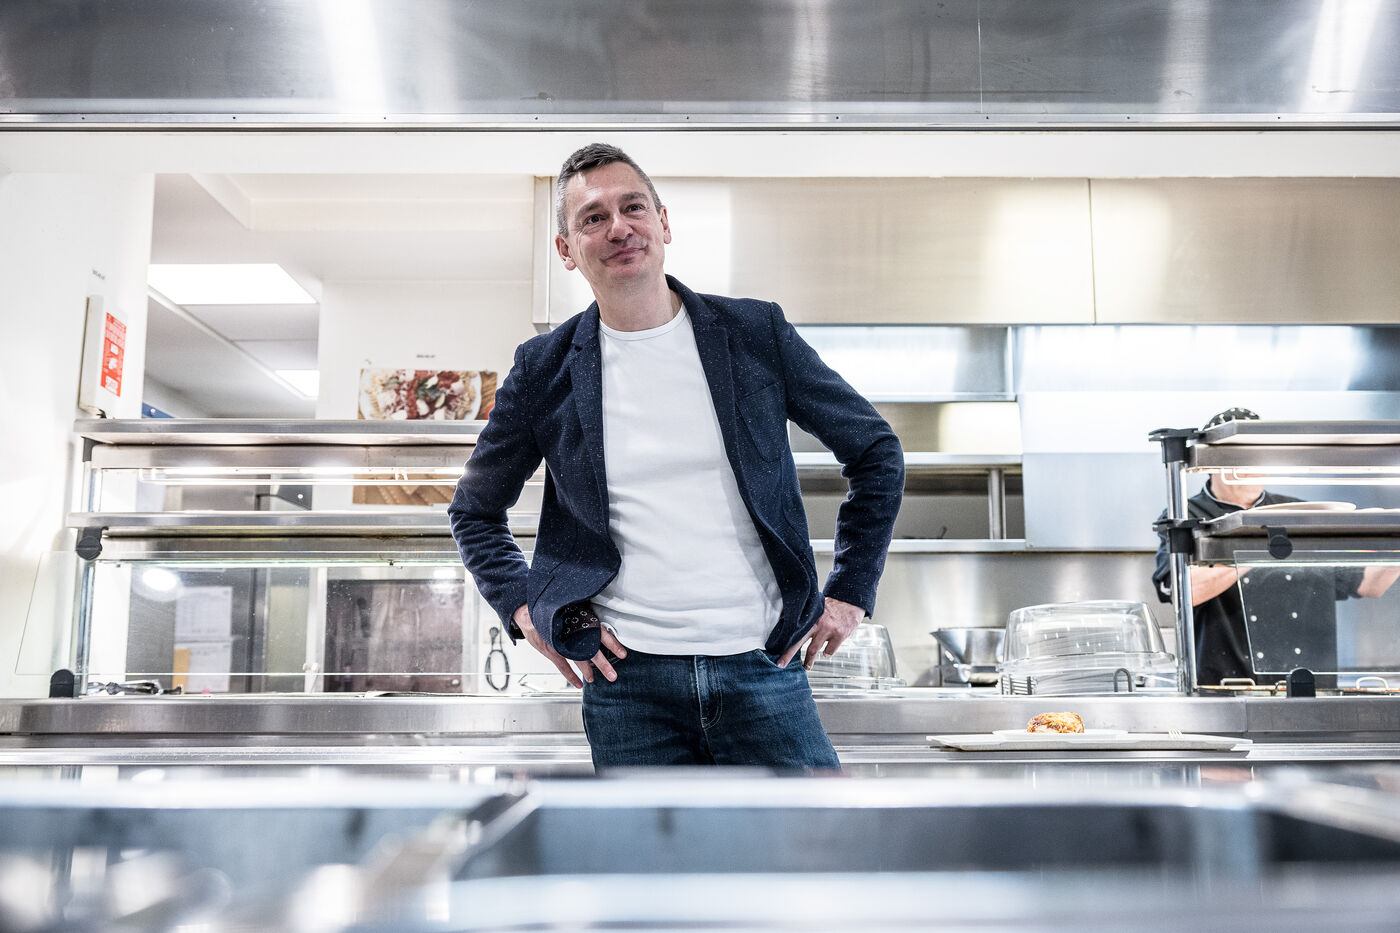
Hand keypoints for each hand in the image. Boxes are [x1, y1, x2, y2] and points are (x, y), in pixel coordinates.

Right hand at [512, 604, 627, 687]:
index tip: (623, 654)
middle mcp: (573, 633)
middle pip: (592, 651)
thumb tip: (600, 625)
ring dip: (587, 671)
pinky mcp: (551, 650)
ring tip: (595, 680)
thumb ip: (585, 617)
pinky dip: (570, 675)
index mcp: (581, 621)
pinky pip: (563, 666)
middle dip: (603, 665)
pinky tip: (579, 683)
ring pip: (578, 660)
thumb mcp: (572, 608)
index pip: (601, 633)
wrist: (529, 609)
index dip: (613, 644)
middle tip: (613, 676)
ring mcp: (561, 642)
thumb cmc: (553, 609)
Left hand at [777, 597, 864, 669]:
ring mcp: (829, 630)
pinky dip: (827, 653)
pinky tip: (826, 652)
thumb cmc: (832, 606)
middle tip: (781, 664)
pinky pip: (830, 651)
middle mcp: (818, 624)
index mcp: (811, 617)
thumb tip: (784, 619)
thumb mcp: (816, 608)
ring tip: (806, 666)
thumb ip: (804, 616)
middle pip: (801, 643)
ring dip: (809, 661)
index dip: (785, 642)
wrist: (851, 602)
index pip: (794, 631)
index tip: (776, 650)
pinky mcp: (840, 635)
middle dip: (789, 654)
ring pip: (815, 650)